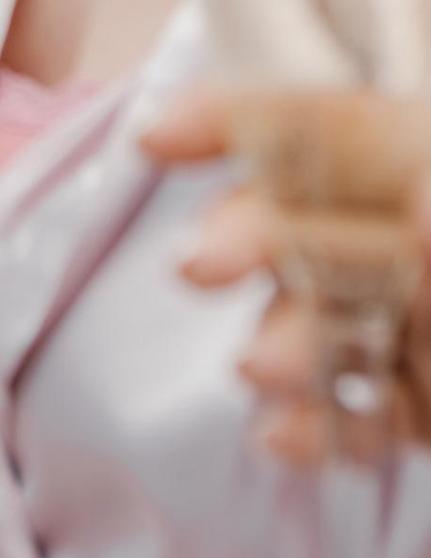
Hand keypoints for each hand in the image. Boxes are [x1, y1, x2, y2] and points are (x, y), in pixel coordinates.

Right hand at [147, 88, 430, 459]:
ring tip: (259, 367)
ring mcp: (419, 323)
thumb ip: (347, 150)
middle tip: (195, 266)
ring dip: (281, 345)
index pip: (319, 123)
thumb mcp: (429, 175)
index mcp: (422, 160)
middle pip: (309, 226)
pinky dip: (325, 431)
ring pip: (328, 326)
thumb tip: (307, 128)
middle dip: (244, 239)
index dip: (233, 119)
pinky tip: (286, 437)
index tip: (153, 140)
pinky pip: (368, 417)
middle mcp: (414, 238)